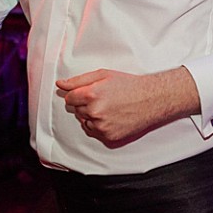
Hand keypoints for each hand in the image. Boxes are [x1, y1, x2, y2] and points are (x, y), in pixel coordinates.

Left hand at [56, 68, 192, 144]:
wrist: (151, 99)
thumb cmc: (129, 85)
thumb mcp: (102, 75)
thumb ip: (78, 80)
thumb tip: (60, 84)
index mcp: (91, 94)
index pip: (69, 98)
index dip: (77, 95)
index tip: (87, 93)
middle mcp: (95, 112)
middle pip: (77, 110)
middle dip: (85, 104)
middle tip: (103, 98)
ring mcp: (102, 126)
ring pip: (85, 121)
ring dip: (91, 116)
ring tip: (109, 107)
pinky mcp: (109, 136)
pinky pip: (94, 131)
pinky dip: (99, 125)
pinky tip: (112, 117)